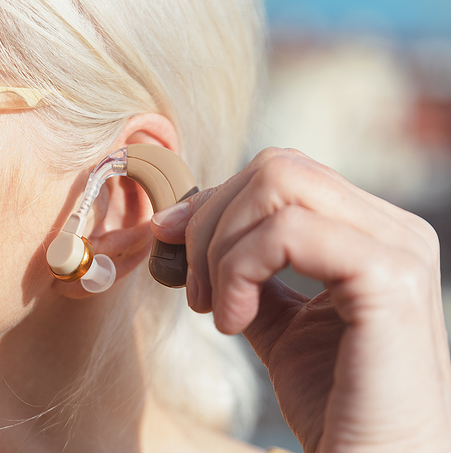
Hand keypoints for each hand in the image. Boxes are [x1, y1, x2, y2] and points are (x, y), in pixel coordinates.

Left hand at [149, 148, 450, 452]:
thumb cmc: (332, 404)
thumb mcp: (277, 320)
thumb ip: (247, 269)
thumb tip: (185, 224)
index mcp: (372, 231)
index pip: (281, 173)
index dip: (215, 202)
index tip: (171, 243)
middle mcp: (395, 229)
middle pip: (275, 167)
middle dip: (212, 222)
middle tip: (195, 291)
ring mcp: (399, 248)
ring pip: (278, 183)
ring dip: (221, 246)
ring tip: (217, 310)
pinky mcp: (389, 278)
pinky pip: (287, 232)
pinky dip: (239, 270)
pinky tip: (233, 321)